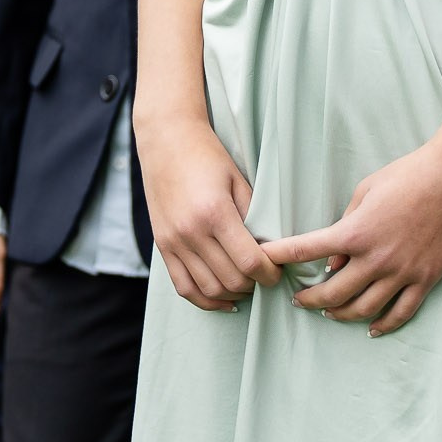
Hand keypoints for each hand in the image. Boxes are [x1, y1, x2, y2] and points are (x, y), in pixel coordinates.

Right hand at [138, 114, 276, 311]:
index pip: (249, 261)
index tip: (278, 271)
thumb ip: (254, 216)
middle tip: (266, 277)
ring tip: (248, 285)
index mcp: (214, 213)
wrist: (166, 140)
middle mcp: (191, 232)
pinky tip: (224, 300)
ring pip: (209, 289)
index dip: (270, 273)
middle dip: (255, 285)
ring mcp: (173, 242)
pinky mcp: (162, 246)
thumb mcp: (238, 180)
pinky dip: (205, 300)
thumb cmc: (207, 156)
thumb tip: (270, 249)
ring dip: (233, 294)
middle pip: (231, 279)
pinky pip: (183, 286)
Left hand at [262, 132, 441, 336]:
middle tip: (298, 299)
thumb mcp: (366, 190)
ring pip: (364, 309)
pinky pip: (401, 312)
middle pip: (334, 293)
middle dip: (310, 299)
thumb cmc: (409, 175)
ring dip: (341, 314)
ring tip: (329, 312)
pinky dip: (383, 325)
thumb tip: (334, 263)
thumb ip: (345, 224)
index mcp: (356, 232)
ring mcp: (403, 273)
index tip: (264, 261)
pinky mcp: (426, 279)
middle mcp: (377, 259)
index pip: (307, 250)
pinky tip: (371, 329)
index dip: (280, 257)